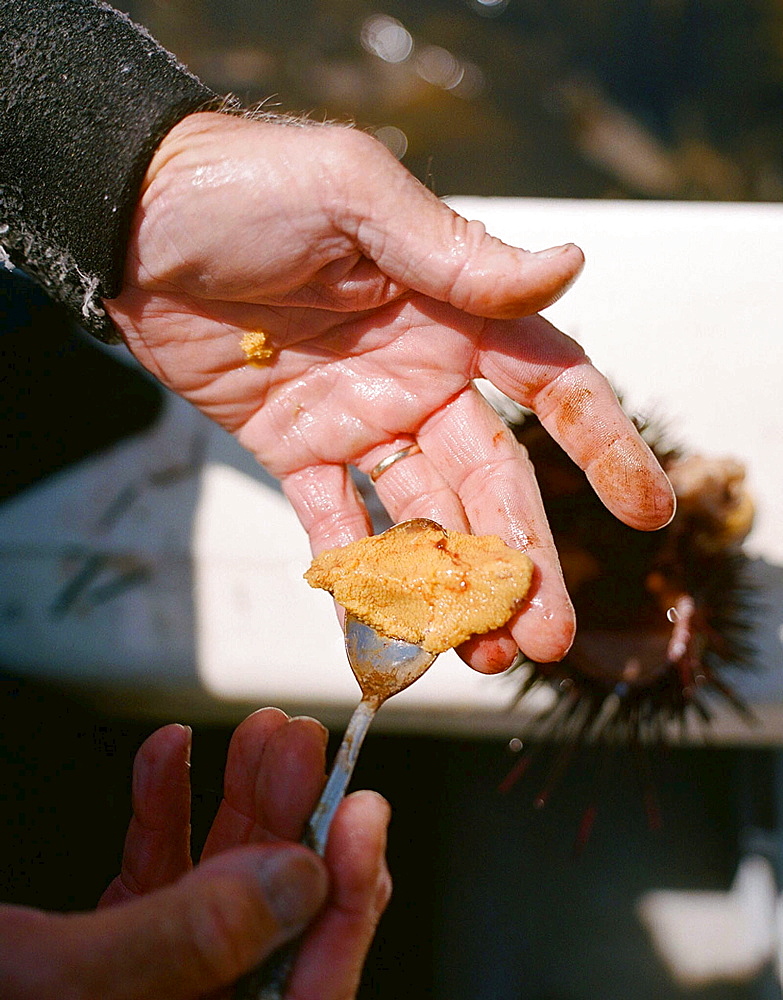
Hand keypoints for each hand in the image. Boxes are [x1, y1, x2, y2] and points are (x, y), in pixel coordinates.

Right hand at [0, 710, 390, 999]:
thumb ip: (183, 940)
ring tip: (261, 730)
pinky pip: (149, 877)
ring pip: (215, 891)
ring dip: (238, 803)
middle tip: (305, 744)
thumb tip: (301, 882)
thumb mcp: (51, 981)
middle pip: (266, 929)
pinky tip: (168, 755)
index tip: (363, 814)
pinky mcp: (94, 949)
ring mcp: (135, 986)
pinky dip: (160, 811)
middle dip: (292, 826)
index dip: (346, 909)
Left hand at [106, 112, 674, 669]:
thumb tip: (570, 266)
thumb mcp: (357, 200)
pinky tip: (385, 635)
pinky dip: (359, 578)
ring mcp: (360, 418)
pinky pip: (337, 523)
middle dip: (521, 560)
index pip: (549, 386)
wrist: (130, 220)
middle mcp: (419, 374)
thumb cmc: (247, 188)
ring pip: (425, 517)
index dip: (603, 446)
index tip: (645, 511)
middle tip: (546, 637)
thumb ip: (457, 254)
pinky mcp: (296, 448)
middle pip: (491, 480)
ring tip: (480, 654)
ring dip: (453, 586)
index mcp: (451, 313)